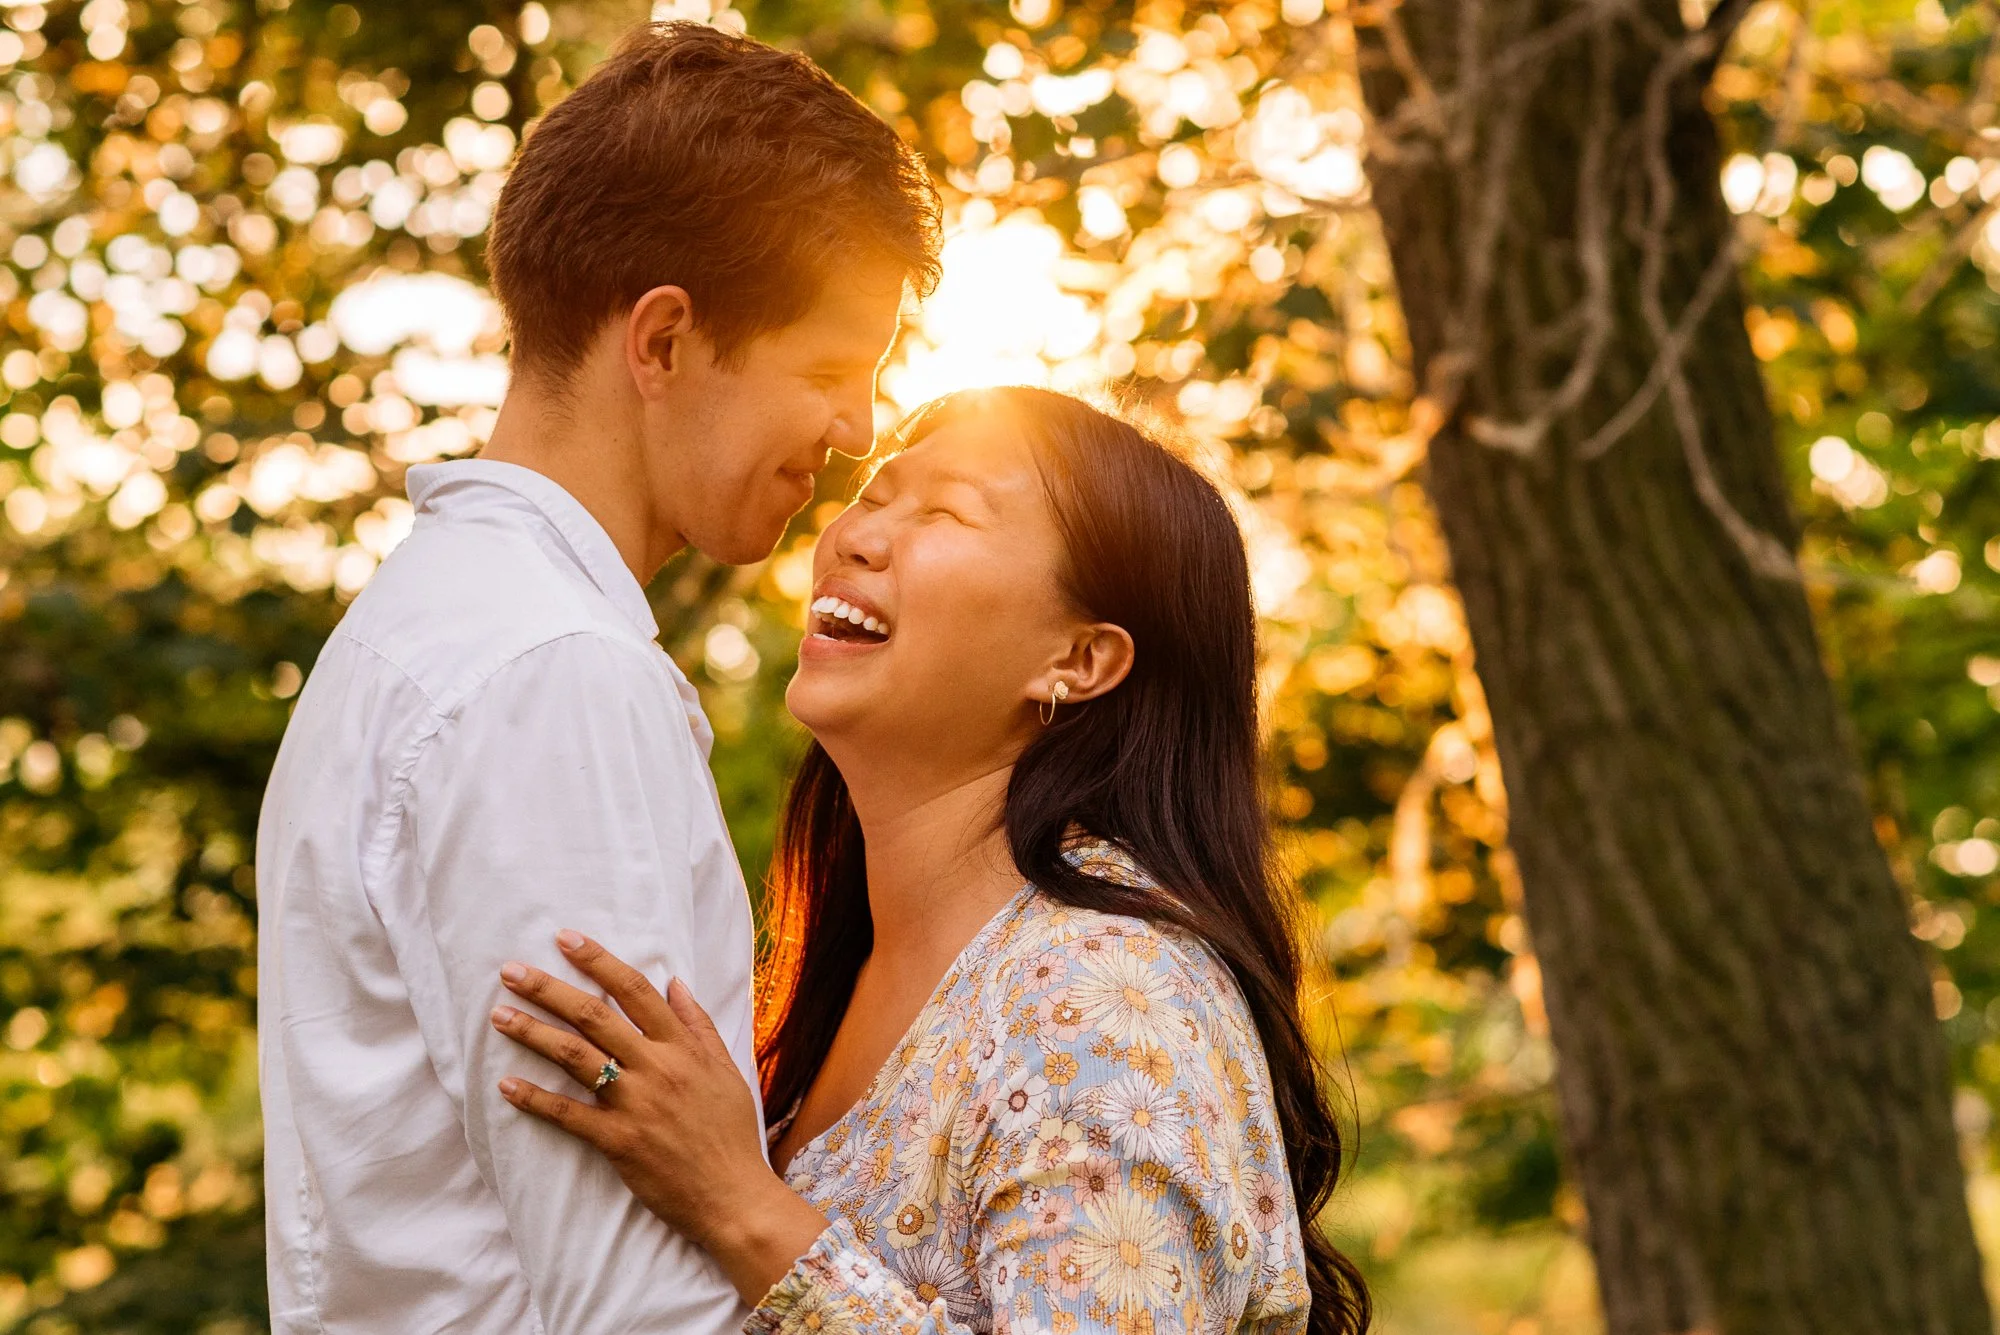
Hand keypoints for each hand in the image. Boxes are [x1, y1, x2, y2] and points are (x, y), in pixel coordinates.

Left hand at [489, 932, 829, 1302]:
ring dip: (533, 1033)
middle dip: (548, 989)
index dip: (598, 961)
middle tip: (511, 971)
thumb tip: (674, 982)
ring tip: (499, 1016)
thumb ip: (698, 1024)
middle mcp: (655, 1067)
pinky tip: (506, 1085)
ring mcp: (634, 1103)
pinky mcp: (618, 1141)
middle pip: (593, 1016)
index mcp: (681, 1046)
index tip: (566, 939)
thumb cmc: (731, 1132)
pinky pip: (567, 1115)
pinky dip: (534, 1099)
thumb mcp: (726, 1069)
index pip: (634, 990)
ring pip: (574, 1056)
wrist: (733, 1194)